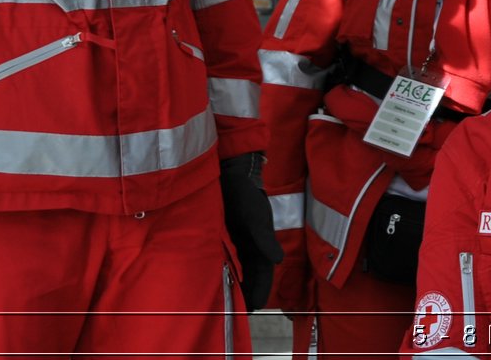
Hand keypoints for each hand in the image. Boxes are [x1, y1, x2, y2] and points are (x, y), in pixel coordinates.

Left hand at [219, 153, 283, 309]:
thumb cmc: (246, 195)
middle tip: (234, 315)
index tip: (251, 311)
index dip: (258, 293)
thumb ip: (265, 238)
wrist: (230, 175)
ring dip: (234, 286)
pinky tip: (213, 281)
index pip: (263, 276)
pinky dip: (223, 273)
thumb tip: (277, 260)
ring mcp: (237, 244)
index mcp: (261, 245)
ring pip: (237, 271)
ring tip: (223, 304)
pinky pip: (225, 261)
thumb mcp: (256, 217)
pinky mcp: (223, 238)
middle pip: (250, 277)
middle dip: (245, 295)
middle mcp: (250, 247)